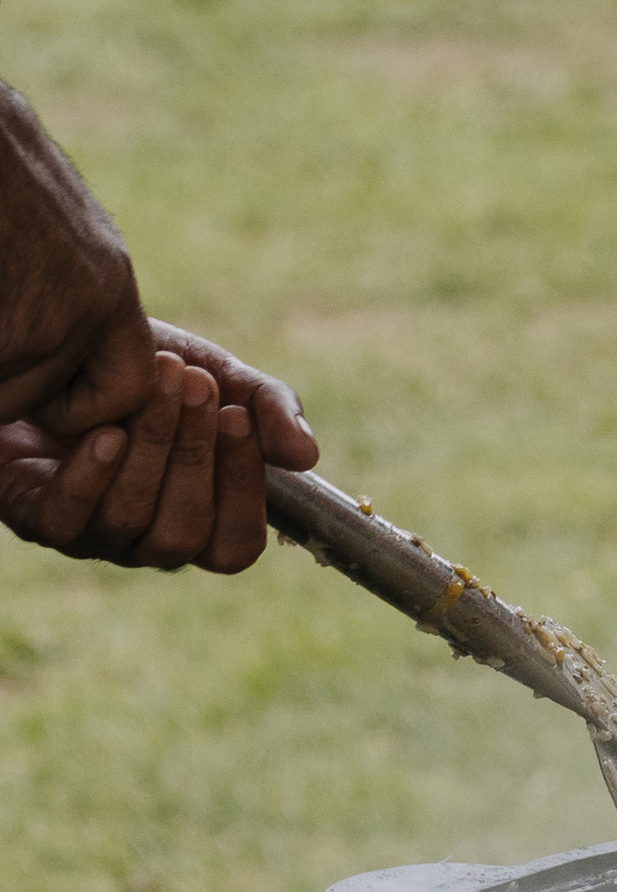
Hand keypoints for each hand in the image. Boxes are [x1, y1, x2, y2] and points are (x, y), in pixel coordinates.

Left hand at [0, 320, 315, 570]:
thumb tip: (306, 457)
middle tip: (193, 385)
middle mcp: (145, 540)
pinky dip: (92, 476)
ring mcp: (90, 534)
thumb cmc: (145, 369)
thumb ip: (267, 409)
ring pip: (129, 522)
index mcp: (199, 520)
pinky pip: (66, 520)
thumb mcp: (218, 375)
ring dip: (149, 448)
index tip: (239, 416)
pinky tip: (107, 430)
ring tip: (155, 380)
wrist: (68, 345)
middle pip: (183, 538)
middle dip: (194, 457)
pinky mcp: (34, 515)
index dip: (242, 490)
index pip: (234, 546)